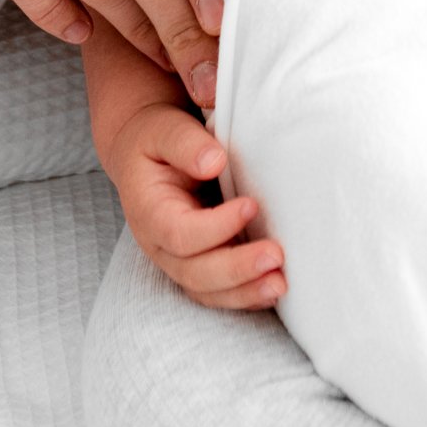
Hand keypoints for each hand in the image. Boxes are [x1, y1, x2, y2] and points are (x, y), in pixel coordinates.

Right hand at [108, 101, 286, 309]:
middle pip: (194, 272)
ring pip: (206, 291)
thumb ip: (186, 144)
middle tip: (276, 255)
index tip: (251, 205)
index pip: (179, 233)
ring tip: (280, 284)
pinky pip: (217, 293)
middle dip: (236, 269)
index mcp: (149, 211)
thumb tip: (214, 163)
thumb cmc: (158, 138)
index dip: (216, 227)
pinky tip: (272, 289)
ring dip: (244, 292)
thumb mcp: (165, 130)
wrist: (145, 152)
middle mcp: (159, 244)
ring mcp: (176, 259)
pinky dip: (244, 296)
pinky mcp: (196, 264)